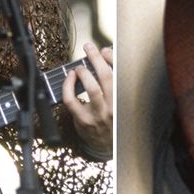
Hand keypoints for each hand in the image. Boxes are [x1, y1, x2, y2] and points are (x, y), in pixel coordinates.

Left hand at [63, 42, 113, 158]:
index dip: (113, 59)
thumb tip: (105, 53)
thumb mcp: (118, 98)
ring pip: (92, 89)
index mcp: (125, 100)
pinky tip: (69, 78)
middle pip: (107, 78)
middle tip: (89, 48)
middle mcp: (114, 107)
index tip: (105, 50)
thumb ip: (113, 75)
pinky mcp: (84, 121)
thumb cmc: (113, 118)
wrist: (108, 146)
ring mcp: (99, 115)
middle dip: (97, 59)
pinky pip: (72, 100)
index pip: (121, 75)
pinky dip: (68, 86)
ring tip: (79, 68)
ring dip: (84, 73)